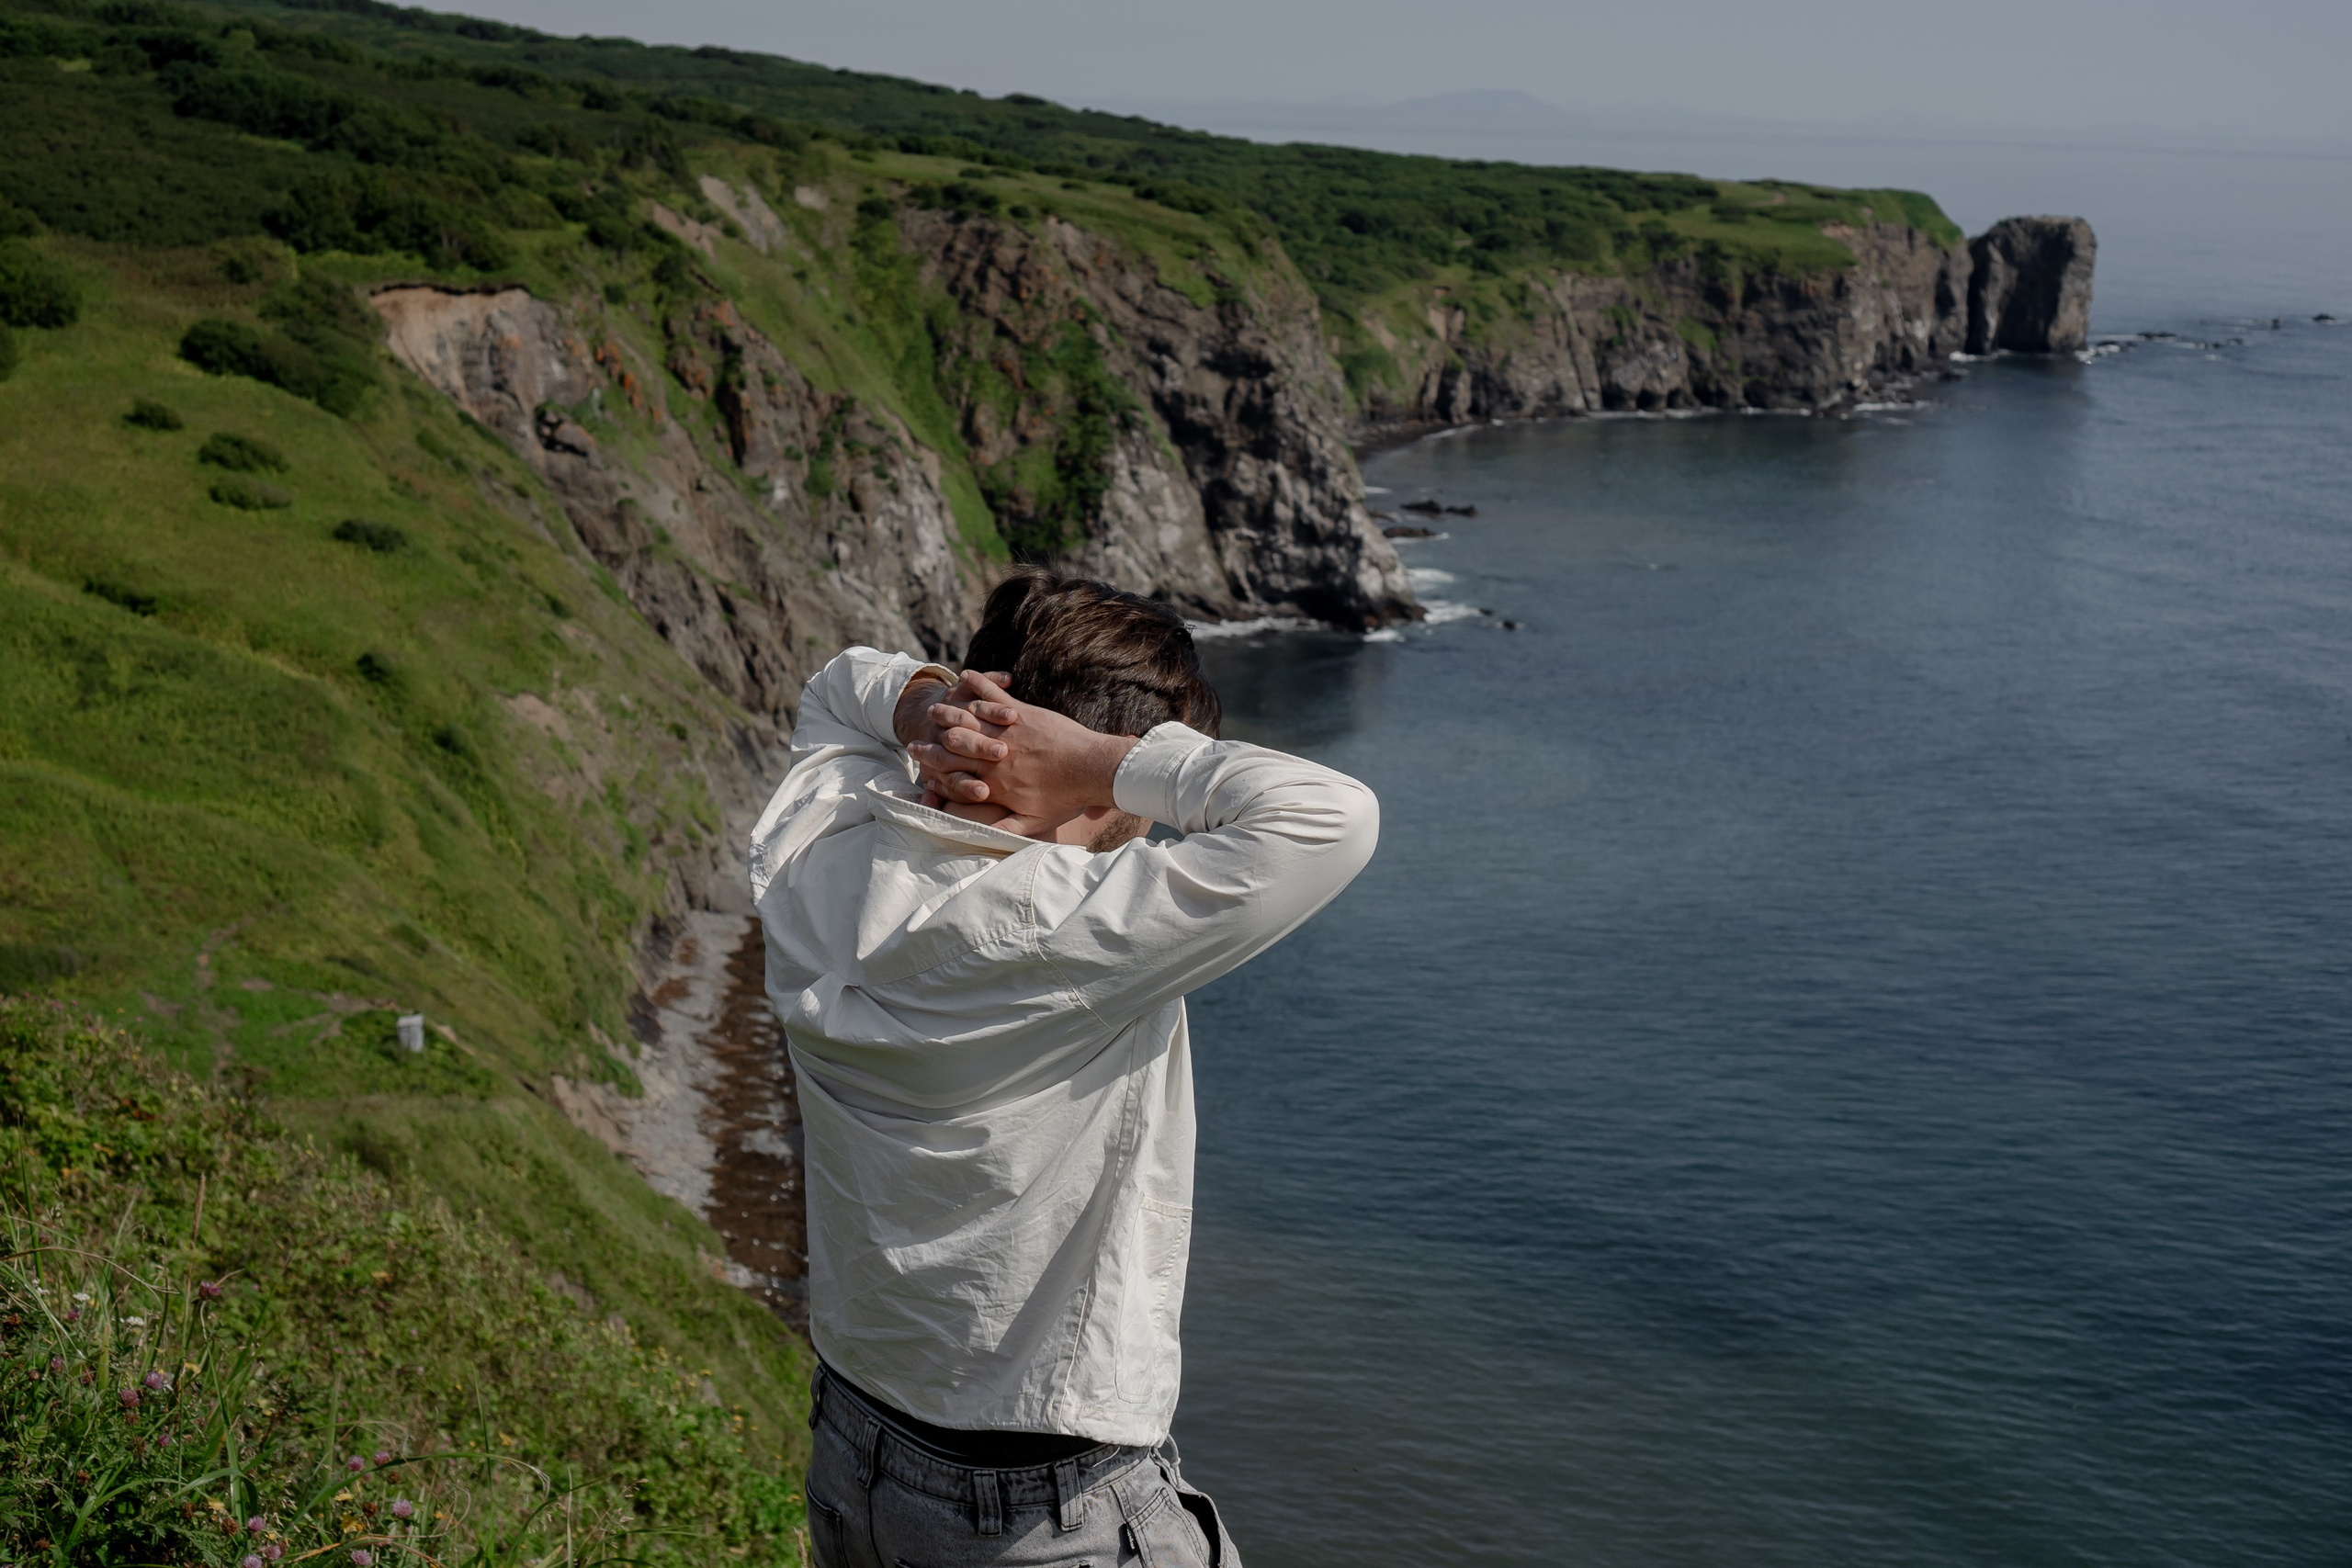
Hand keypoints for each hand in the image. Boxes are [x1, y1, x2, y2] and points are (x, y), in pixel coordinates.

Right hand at [910, 673, 1136, 837]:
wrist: (1095, 769)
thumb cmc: (1068, 797)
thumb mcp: (1036, 822)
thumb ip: (1006, 829)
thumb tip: (982, 837)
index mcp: (994, 783)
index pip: (954, 773)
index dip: (933, 767)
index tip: (919, 761)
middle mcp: (995, 756)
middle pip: (954, 744)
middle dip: (934, 739)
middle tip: (918, 734)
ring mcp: (1007, 731)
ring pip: (969, 719)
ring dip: (950, 711)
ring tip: (935, 707)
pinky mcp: (1022, 713)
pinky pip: (994, 695)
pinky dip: (979, 684)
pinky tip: (965, 676)